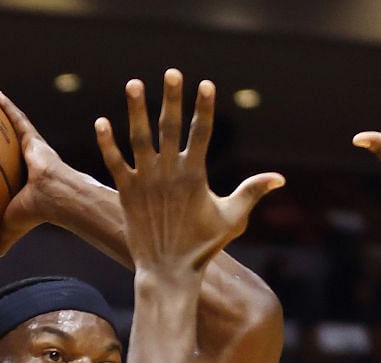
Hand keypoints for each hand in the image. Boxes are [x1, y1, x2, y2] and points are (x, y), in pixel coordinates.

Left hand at [0, 89, 78, 267]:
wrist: (55, 197)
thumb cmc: (35, 214)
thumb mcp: (9, 229)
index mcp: (19, 185)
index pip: (2, 176)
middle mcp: (24, 165)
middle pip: (4, 148)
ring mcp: (29, 150)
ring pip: (9, 129)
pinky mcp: (33, 138)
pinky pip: (15, 117)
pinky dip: (4, 105)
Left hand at [96, 70, 282, 279]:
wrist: (168, 271)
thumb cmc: (203, 246)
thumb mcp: (232, 218)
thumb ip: (252, 192)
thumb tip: (279, 178)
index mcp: (195, 175)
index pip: (202, 133)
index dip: (204, 107)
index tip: (205, 84)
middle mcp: (169, 173)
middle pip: (170, 127)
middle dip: (172, 98)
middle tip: (172, 72)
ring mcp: (145, 181)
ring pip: (139, 139)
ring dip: (136, 111)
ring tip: (134, 84)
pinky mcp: (126, 193)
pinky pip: (114, 163)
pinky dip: (107, 143)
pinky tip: (101, 121)